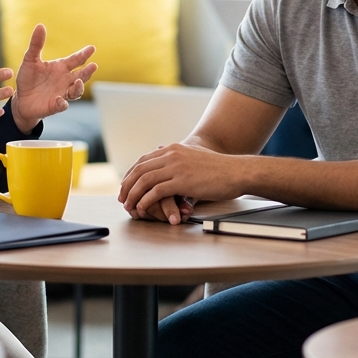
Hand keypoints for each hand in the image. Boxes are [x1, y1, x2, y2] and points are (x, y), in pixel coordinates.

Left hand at [10, 23, 97, 131]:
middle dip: (87, 71)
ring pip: (76, 91)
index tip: (92, 48)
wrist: (21, 99)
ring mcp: (62, 93)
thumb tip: (40, 25)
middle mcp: (65, 80)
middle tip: (93, 65)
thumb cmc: (28, 78)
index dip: (84, 54)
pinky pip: (62, 105)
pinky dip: (62, 103)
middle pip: (81, 75)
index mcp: (61, 68)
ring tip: (77, 81)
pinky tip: (60, 99)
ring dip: (78, 87)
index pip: (76, 60)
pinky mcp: (55, 106)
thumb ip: (36, 44)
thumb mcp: (30, 60)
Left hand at [118, 143, 247, 223]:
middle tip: (122, 198)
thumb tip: (162, 149)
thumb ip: (177, 154)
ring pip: (144, 181)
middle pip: (139, 170)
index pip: (143, 160)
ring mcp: (176, 167)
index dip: (131, 174)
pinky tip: (143, 208)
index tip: (125, 185)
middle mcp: (171, 155)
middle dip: (127, 185)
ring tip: (129, 206)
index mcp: (173, 148)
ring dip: (133, 195)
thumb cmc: (218, 167)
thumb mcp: (194, 154)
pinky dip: (146, 201)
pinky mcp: (182, 181)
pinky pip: (156, 192)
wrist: (236, 171)